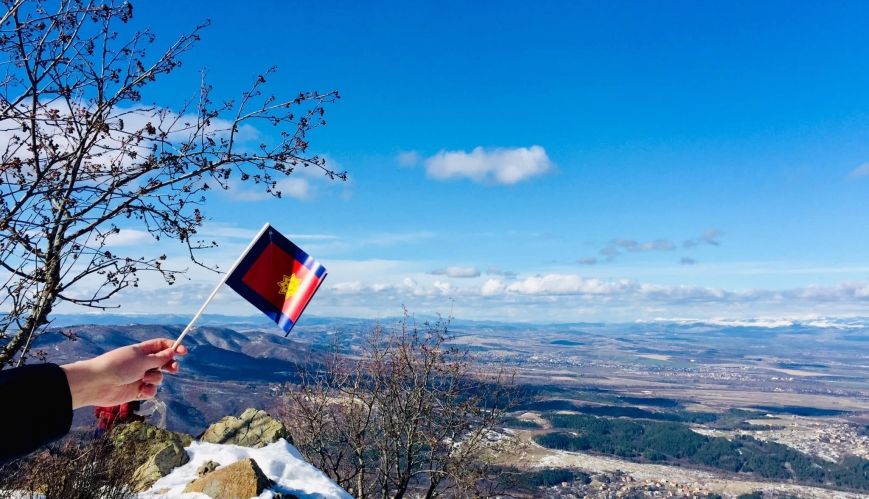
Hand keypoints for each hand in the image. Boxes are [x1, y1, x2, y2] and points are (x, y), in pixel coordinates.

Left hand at [61, 338, 186, 408]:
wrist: (97, 383)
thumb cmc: (117, 366)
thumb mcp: (141, 360)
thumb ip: (159, 358)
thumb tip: (171, 352)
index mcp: (141, 351)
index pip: (161, 346)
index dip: (173, 347)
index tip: (184, 351)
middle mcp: (141, 363)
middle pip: (162, 362)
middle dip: (170, 365)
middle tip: (174, 368)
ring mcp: (139, 377)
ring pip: (158, 378)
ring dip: (155, 379)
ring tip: (144, 379)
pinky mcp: (135, 391)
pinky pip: (150, 391)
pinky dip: (148, 391)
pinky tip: (140, 391)